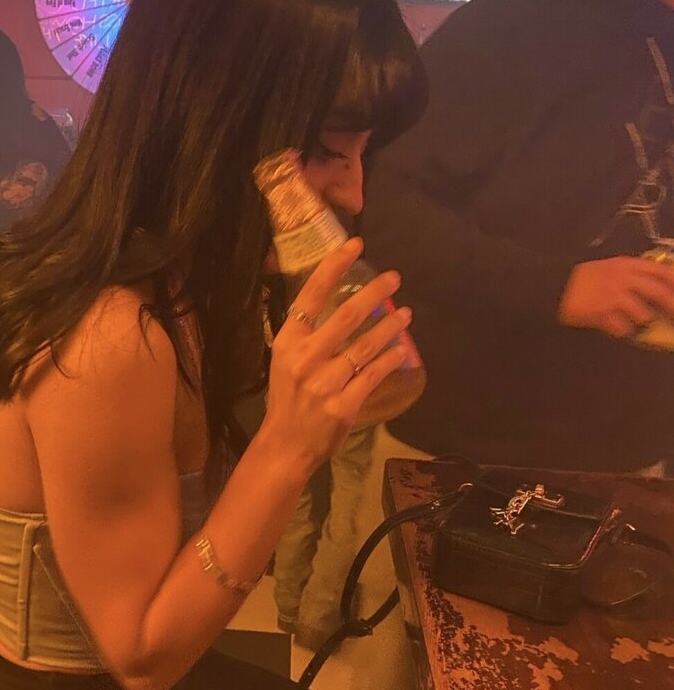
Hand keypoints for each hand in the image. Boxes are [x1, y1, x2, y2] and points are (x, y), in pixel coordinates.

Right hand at [260, 238, 412, 473]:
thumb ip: (308, 334)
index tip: (355, 245)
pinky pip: (373, 375)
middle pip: (347, 315)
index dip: (334, 267)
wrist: (285, 444)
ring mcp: (324, 382)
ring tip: (405, 314)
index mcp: (287, 341)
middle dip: (375, 292)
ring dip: (389, 326)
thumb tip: (340, 302)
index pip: (311, 295)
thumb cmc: (287, 398)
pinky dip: (390, 360)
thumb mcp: (285, 359)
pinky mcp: (343, 405)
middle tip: (394, 278)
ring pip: (366, 346)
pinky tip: (402, 349)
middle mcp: (305, 358)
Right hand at [558, 256, 673, 338]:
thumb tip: (659, 285)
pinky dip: (623, 331)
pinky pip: (623, 328)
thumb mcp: (610, 268)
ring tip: (638, 323)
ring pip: (644, 314)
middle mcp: (623, 278)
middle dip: (672, 307)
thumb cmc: (583, 278)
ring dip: (644, 321)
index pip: (662, 272)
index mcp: (627, 264)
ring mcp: (613, 297)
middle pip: (659, 293)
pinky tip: (617, 328)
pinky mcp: (602, 314)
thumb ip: (632, 273)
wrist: (553, 285)